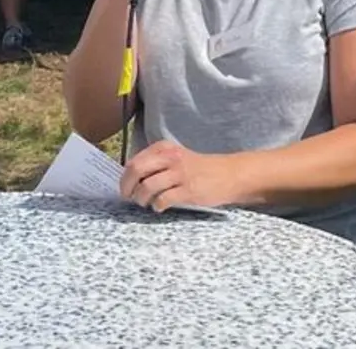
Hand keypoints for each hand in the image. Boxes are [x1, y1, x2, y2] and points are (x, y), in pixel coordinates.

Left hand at [120, 140, 236, 211]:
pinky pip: (162, 199)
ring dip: (141, 198)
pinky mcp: (188, 190)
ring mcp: (180, 173)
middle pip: (136, 170)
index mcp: (165, 148)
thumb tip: (131, 180)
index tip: (125, 188)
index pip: (134, 161)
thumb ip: (156, 164)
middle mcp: (170, 157)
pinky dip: (157, 206)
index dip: (125, 177)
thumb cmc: (199, 169)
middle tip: (129, 197)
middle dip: (127, 186)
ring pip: (147, 186)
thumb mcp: (177, 158)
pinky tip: (160, 207)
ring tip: (145, 203)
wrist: (229, 174)